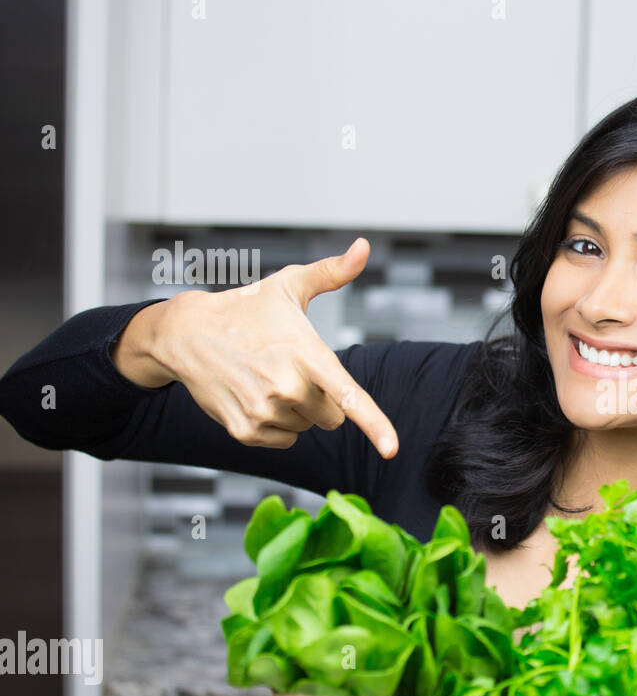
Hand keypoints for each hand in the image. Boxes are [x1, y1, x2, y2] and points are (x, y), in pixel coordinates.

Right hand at [145, 238, 398, 457]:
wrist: (186, 334)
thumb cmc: (247, 308)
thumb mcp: (289, 285)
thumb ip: (332, 272)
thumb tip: (363, 246)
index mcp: (305, 354)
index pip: (346, 394)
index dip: (374, 424)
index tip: (391, 448)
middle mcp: (285, 387)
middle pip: (333, 416)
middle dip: (322, 398)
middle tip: (292, 369)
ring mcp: (263, 411)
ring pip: (308, 427)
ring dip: (297, 409)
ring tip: (268, 378)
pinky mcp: (245, 431)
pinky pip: (285, 440)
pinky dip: (277, 424)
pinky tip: (256, 395)